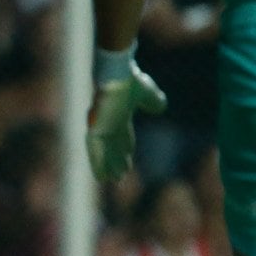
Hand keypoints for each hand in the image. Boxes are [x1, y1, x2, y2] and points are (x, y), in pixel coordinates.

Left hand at [86, 66, 166, 180]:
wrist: (118, 75)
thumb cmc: (130, 81)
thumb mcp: (147, 93)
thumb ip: (153, 101)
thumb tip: (160, 107)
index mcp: (120, 116)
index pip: (123, 138)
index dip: (124, 151)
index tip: (126, 163)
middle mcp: (108, 123)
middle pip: (113, 148)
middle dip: (116, 162)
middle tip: (118, 178)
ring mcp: (100, 127)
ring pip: (104, 153)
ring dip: (107, 167)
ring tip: (111, 181)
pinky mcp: (95, 129)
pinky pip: (96, 152)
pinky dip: (98, 165)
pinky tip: (100, 177)